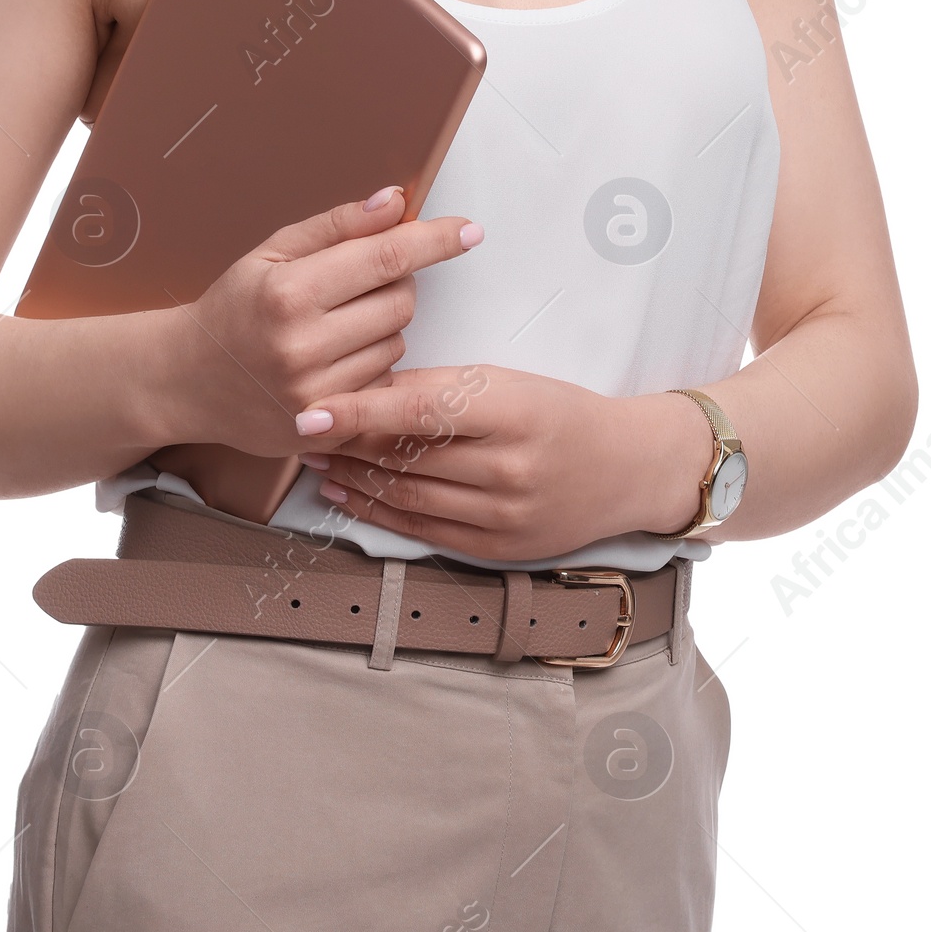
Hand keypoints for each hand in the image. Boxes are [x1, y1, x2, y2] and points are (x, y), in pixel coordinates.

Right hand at [158, 188, 482, 460]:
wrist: (184, 380)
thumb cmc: (232, 309)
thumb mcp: (271, 253)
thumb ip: (337, 226)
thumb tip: (394, 202)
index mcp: (289, 293)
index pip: (383, 258)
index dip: (433, 241)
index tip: (468, 231)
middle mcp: (302, 346)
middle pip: (400, 302)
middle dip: (393, 284)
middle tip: (356, 284)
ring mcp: (315, 393)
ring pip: (397, 342)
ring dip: (382, 326)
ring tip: (335, 325)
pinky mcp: (325, 428)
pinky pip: (383, 382)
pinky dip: (370, 365)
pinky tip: (333, 359)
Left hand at [291, 365, 713, 560]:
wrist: (627, 468)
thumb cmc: (561, 412)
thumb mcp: (508, 381)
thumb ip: (442, 389)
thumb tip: (367, 389)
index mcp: (512, 410)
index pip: (419, 412)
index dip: (358, 413)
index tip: (311, 412)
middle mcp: (508, 468)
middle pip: (407, 458)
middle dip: (347, 447)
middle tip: (303, 431)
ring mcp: (505, 516)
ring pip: (409, 497)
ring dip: (354, 481)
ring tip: (318, 460)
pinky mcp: (499, 550)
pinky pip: (424, 532)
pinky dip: (380, 514)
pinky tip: (349, 496)